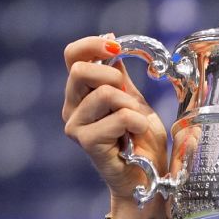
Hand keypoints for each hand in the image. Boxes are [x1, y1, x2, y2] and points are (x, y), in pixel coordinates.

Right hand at [62, 35, 168, 218]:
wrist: (148, 179)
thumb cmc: (141, 143)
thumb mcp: (134, 101)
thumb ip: (119, 77)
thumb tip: (110, 40)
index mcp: (81, 94)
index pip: (73, 56)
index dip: (93, 45)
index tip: (116, 45)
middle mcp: (71, 108)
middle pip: (80, 70)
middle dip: (114, 78)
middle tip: (130, 99)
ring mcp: (75, 125)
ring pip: (104, 93)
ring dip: (131, 106)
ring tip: (136, 124)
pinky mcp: (86, 141)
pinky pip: (119, 117)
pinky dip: (138, 123)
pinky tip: (136, 137)